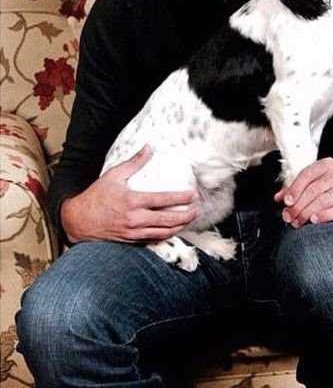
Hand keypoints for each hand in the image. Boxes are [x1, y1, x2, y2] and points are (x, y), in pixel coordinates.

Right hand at [61, 146, 198, 243]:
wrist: (78, 220)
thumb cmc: (95, 197)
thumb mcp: (113, 175)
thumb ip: (133, 162)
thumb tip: (148, 148)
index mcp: (132, 201)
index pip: (162, 200)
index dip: (180, 198)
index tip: (192, 195)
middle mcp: (135, 219)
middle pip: (167, 220)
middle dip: (185, 216)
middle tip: (196, 211)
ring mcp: (133, 232)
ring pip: (162, 233)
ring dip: (178, 227)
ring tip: (189, 221)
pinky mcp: (130, 240)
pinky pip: (152, 240)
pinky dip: (165, 236)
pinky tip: (172, 231)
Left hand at [274, 157, 332, 226]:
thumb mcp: (316, 183)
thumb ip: (296, 188)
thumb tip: (279, 197)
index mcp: (326, 165)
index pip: (307, 174)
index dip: (295, 188)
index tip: (286, 201)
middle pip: (313, 190)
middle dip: (298, 205)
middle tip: (288, 217)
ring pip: (323, 200)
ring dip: (307, 213)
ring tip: (297, 222)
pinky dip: (324, 216)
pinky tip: (314, 220)